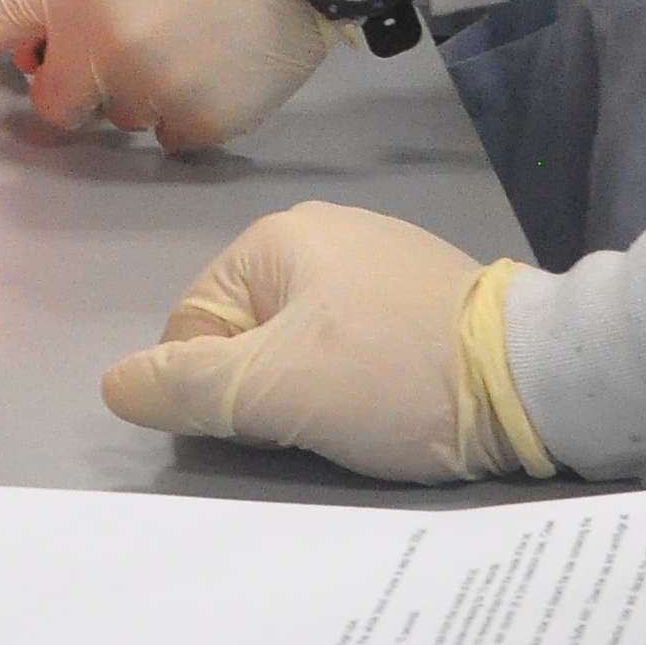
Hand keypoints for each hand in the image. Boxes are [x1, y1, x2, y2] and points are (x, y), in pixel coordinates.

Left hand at [0, 0, 331, 150]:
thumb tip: (46, 59)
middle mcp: (98, 42)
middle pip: (60, 104)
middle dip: (85, 82)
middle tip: (132, 38)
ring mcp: (149, 87)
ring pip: (123, 118)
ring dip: (146, 91)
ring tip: (193, 37)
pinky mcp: (198, 121)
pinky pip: (171, 137)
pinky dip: (192, 111)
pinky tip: (220, 63)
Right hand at [102, 203, 551, 482]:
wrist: (531, 378)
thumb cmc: (392, 376)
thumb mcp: (273, 390)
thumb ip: (184, 387)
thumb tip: (114, 383)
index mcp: (277, 237)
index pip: (192, 326)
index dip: (217, 387)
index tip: (276, 412)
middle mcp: (324, 229)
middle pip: (246, 333)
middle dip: (269, 387)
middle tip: (322, 415)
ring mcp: (378, 255)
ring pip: (302, 342)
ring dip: (316, 386)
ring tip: (365, 410)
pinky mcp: (420, 290)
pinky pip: (356, 340)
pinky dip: (362, 375)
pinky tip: (395, 396)